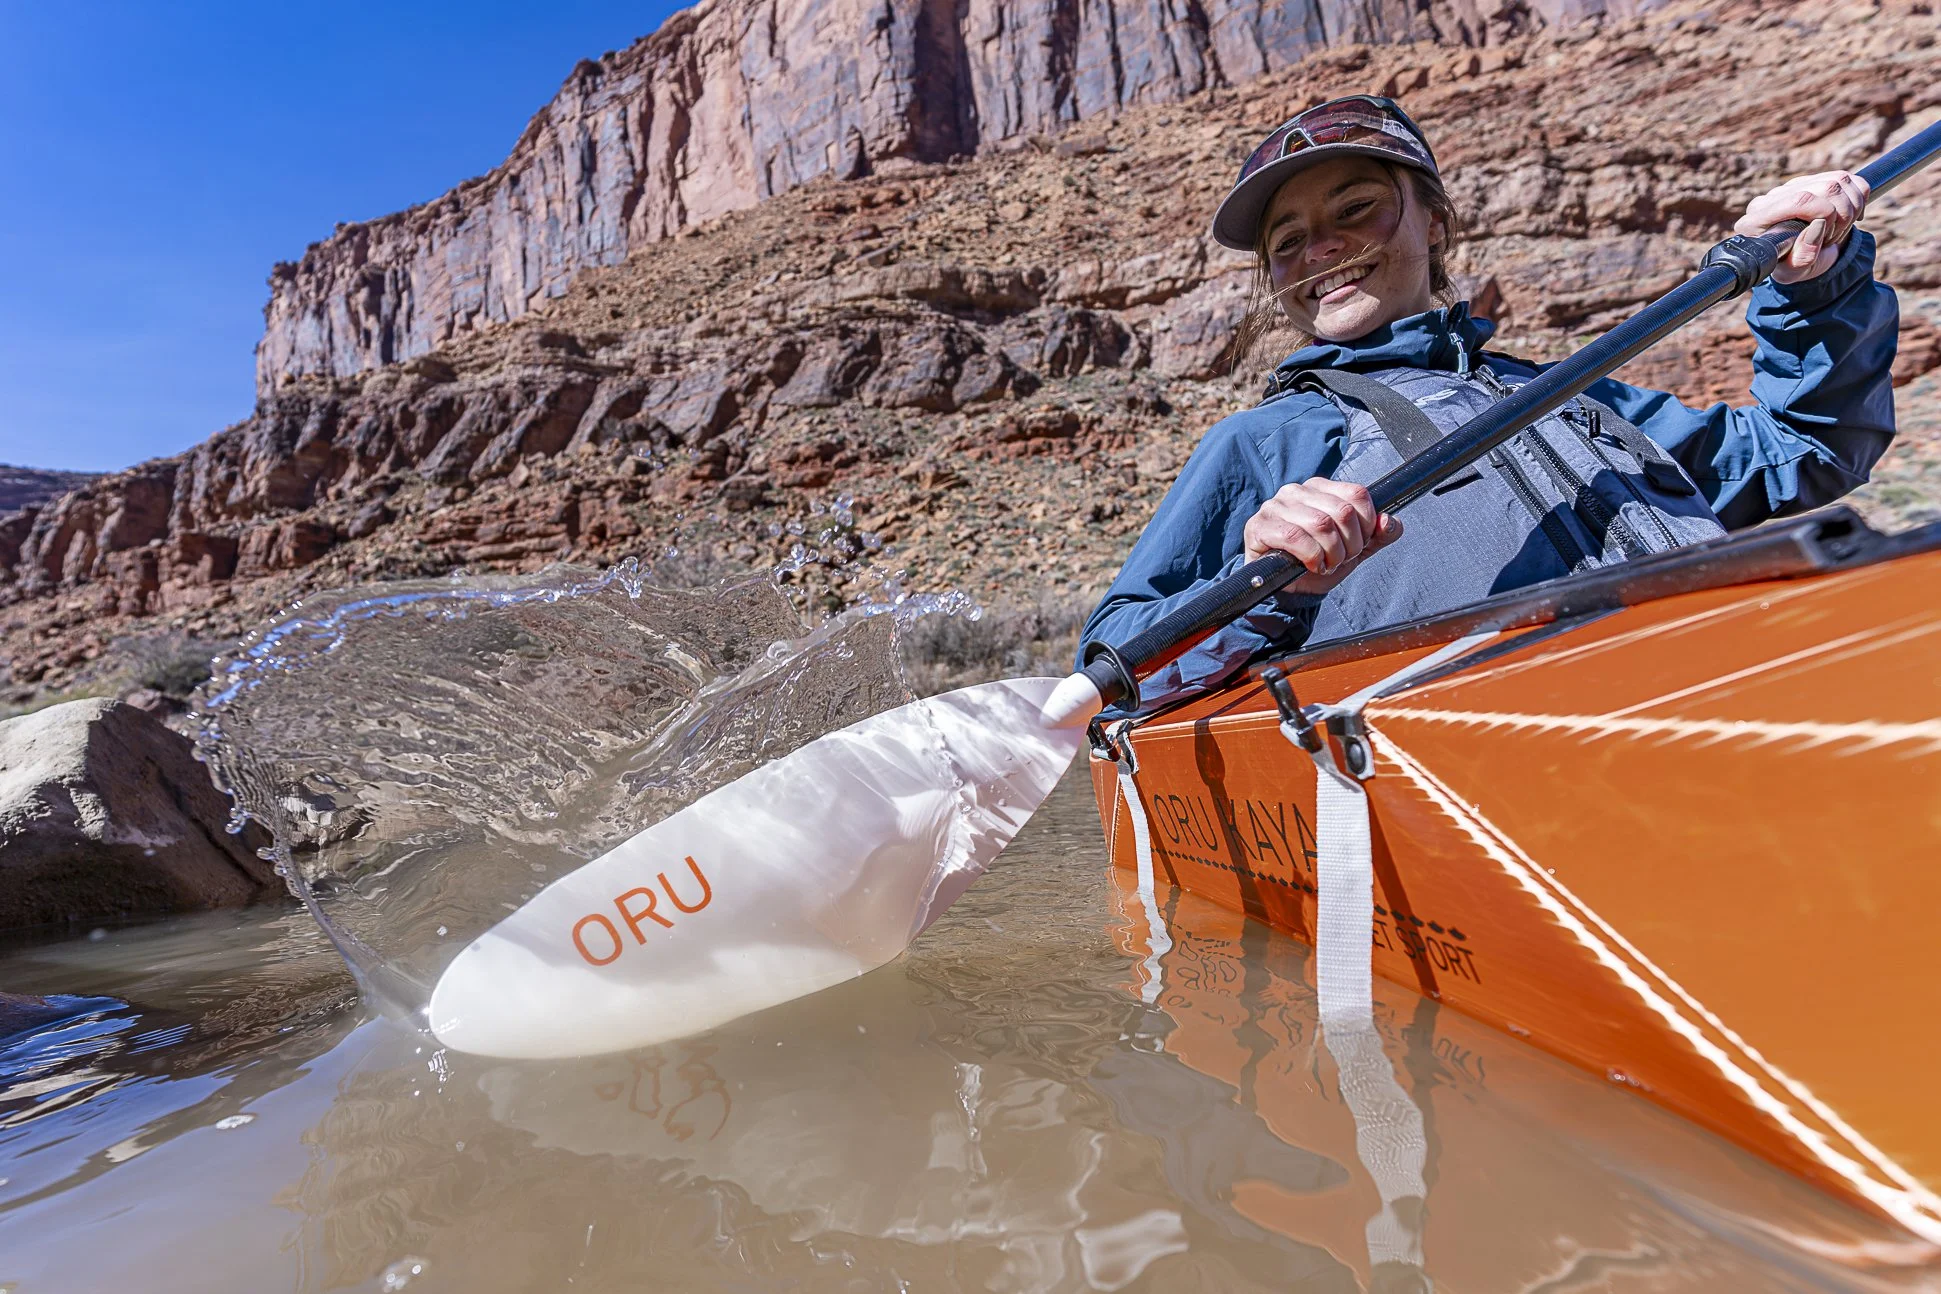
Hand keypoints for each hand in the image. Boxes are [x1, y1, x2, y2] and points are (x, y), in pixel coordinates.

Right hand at [1243, 477, 1402, 592]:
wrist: (1288, 587)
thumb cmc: (1316, 561)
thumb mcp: (1354, 549)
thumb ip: (1378, 535)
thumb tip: (1390, 522)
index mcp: (1321, 488)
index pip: (1358, 494)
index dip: (1367, 525)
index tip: (1359, 544)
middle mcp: (1297, 491)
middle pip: (1342, 511)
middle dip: (1350, 544)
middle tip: (1340, 559)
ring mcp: (1276, 506)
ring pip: (1321, 524)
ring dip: (1330, 553)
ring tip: (1325, 564)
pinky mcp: (1260, 526)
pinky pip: (1295, 537)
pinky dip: (1311, 556)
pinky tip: (1310, 565)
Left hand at [1734, 170, 1869, 283]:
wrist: (1798, 257)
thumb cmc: (1791, 265)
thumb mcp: (1793, 271)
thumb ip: (1802, 256)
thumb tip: (1818, 226)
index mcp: (1757, 219)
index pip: (1800, 199)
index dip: (1824, 213)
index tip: (1825, 234)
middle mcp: (1773, 196)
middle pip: (1827, 187)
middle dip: (1841, 216)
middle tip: (1831, 237)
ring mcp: (1794, 185)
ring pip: (1840, 180)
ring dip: (1850, 209)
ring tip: (1836, 230)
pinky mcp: (1814, 180)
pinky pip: (1849, 179)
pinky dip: (1858, 198)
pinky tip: (1847, 217)